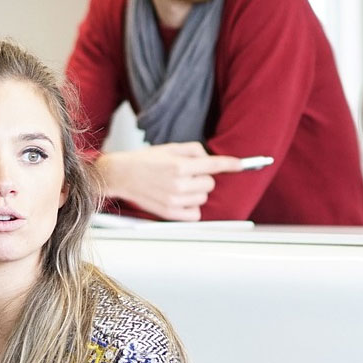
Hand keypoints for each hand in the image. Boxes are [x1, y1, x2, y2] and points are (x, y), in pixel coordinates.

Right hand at [96, 142, 244, 220]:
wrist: (122, 175)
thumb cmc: (145, 161)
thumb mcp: (170, 148)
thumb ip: (194, 151)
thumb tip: (211, 159)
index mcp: (179, 166)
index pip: (214, 165)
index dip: (231, 164)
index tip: (241, 165)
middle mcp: (178, 184)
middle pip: (210, 183)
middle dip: (203, 177)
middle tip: (187, 174)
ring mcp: (174, 200)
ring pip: (203, 198)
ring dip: (197, 192)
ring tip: (180, 186)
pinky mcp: (169, 213)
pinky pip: (195, 214)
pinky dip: (192, 207)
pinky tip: (181, 199)